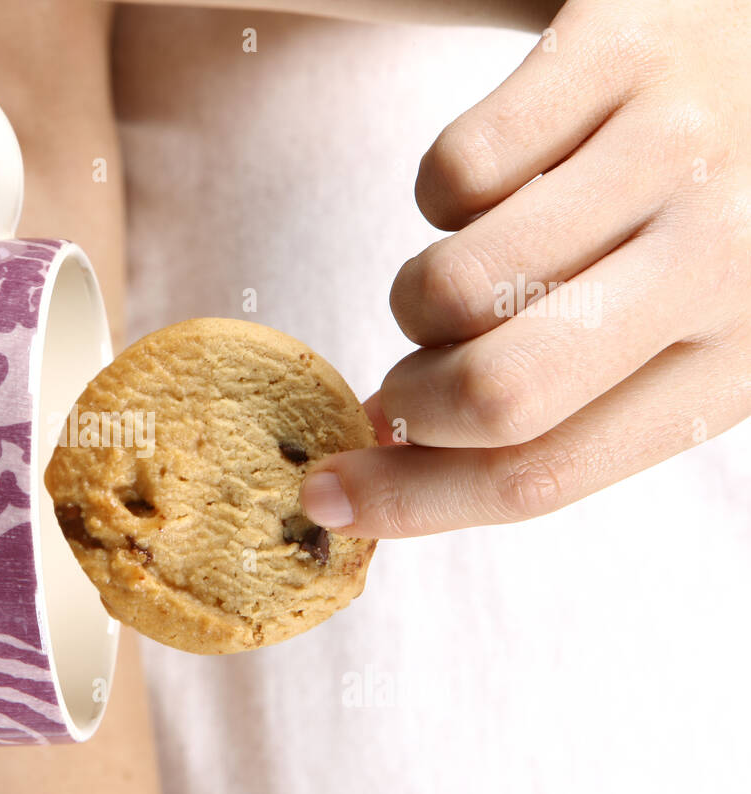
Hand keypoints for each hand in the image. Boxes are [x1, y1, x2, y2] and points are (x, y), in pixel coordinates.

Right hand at [302, 0, 750, 537]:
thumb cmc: (716, 216)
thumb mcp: (675, 333)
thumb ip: (558, 405)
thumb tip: (387, 448)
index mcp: (743, 362)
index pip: (544, 471)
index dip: (410, 503)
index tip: (326, 499)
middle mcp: (726, 257)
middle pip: (496, 391)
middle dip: (413, 402)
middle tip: (407, 383)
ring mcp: (673, 147)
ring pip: (453, 283)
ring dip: (419, 298)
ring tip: (470, 277)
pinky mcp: (616, 48)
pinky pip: (454, 168)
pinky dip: (442, 190)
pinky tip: (503, 180)